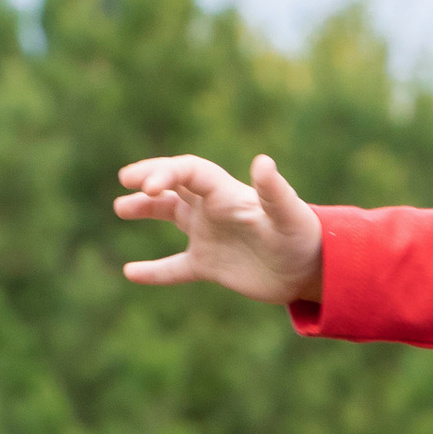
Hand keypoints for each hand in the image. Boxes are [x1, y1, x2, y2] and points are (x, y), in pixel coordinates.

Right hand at [114, 150, 325, 302]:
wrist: (312, 271)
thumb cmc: (303, 237)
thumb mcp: (289, 215)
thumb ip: (274, 190)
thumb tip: (262, 161)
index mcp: (227, 193)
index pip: (189, 172)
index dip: (166, 173)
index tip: (147, 185)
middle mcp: (213, 209)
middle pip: (174, 185)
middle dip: (150, 180)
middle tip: (126, 181)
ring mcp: (209, 236)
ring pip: (169, 215)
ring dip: (145, 210)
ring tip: (120, 209)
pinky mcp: (210, 265)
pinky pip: (175, 267)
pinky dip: (154, 272)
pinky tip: (130, 273)